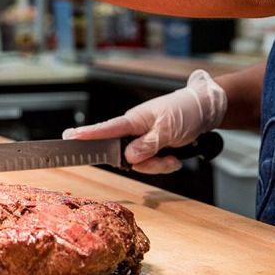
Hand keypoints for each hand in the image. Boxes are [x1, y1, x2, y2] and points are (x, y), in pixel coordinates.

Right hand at [62, 70, 226, 173]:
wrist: (207, 110)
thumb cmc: (186, 110)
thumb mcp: (168, 129)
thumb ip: (146, 144)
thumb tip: (128, 156)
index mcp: (133, 120)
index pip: (105, 129)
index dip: (86, 135)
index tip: (67, 137)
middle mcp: (135, 130)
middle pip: (125, 156)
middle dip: (146, 163)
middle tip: (165, 158)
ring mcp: (144, 140)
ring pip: (140, 164)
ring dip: (159, 165)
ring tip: (174, 156)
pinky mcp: (154, 147)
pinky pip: (152, 164)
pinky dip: (166, 164)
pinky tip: (176, 157)